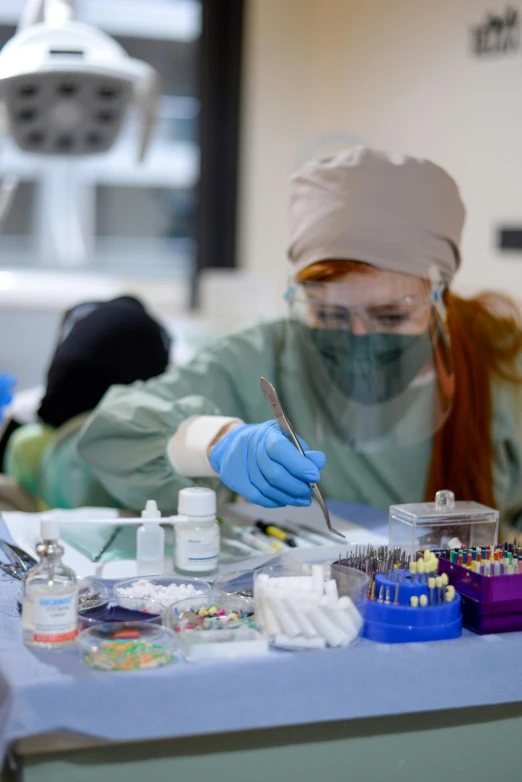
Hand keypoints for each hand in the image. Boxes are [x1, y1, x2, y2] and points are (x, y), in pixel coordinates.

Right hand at [209, 421, 325, 507]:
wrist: (236, 444)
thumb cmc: (268, 442)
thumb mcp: (288, 439)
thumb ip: (303, 452)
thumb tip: (319, 461)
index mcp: (267, 434)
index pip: (280, 450)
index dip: (299, 465)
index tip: (314, 476)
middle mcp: (251, 448)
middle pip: (274, 473)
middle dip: (296, 486)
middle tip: (308, 491)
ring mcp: (241, 465)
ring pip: (267, 488)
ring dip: (288, 497)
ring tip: (301, 499)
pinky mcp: (235, 480)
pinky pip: (257, 497)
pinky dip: (274, 502)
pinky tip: (285, 500)